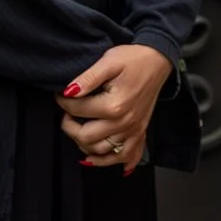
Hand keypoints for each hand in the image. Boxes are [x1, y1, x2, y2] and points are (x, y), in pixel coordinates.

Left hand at [57, 44, 173, 173]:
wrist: (158, 60)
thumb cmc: (134, 59)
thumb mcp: (109, 61)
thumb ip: (88, 78)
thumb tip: (68, 92)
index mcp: (115, 105)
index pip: (77, 111)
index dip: (63, 102)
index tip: (62, 94)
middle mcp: (125, 122)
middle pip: (85, 137)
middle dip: (69, 126)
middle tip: (68, 113)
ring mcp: (133, 129)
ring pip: (101, 151)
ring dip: (84, 144)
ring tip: (79, 128)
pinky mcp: (139, 131)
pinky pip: (124, 156)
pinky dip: (108, 161)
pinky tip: (95, 158)